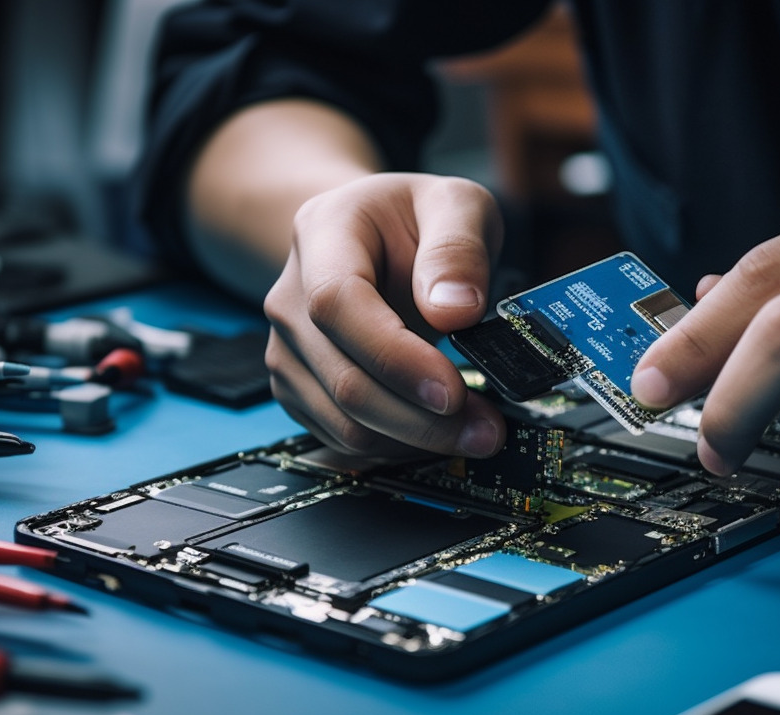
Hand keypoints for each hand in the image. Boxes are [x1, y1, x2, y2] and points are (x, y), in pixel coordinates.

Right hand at [264, 173, 507, 457]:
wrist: (370, 236)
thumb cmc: (411, 219)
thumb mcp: (454, 203)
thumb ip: (458, 248)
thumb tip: (456, 311)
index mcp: (322, 235)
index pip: (339, 304)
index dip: (395, 357)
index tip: (452, 389)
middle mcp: (292, 297)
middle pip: (344, 379)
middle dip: (423, 418)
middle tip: (488, 429)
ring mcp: (291, 348)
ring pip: (344, 421)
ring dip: (417, 440)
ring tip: (478, 432)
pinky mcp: (301, 387)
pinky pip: (344, 436)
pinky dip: (398, 446)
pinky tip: (439, 431)